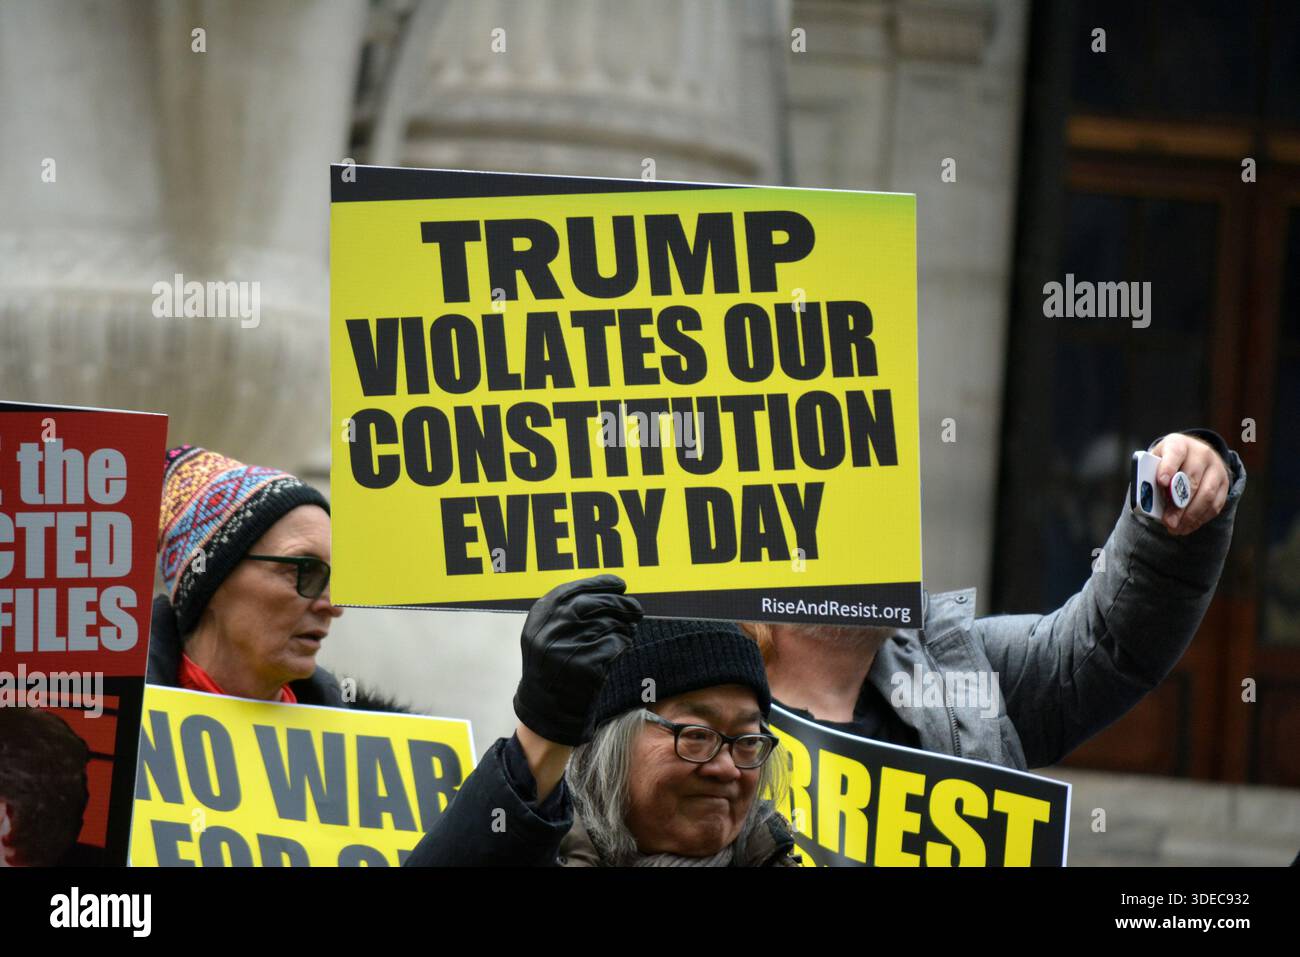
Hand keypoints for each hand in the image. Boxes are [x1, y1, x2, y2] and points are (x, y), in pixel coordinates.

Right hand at [513, 574, 641, 745]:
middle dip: (619, 602)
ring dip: (624, 625)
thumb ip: (568, 612)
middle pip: (592, 604)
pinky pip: (614, 645)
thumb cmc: (555, 667)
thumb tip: (611, 589)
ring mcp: (565, 649)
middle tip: (636, 608)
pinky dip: (623, 644)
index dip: (598, 584)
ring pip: (607, 624)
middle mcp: (548, 632)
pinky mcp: (585, 667)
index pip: (571, 590)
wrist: (548, 709)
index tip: (619, 584)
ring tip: (629, 629)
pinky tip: (622, 647)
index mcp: (538, 619)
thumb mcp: (548, 635)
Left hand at [1149, 433, 1230, 535]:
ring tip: (1176, 528)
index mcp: (1179, 444)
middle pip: (1192, 479)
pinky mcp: (1225, 483)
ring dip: (1191, 515)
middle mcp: (1201, 453)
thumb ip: (1150, 477)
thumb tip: (1147, 500)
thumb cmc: (1167, 463)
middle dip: (1179, 504)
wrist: (1191, 456)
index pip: (1175, 453)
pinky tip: (1187, 526)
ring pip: (1207, 494)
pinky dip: (1200, 518)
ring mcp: (1216, 468)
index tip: (1161, 482)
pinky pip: (1215, 504)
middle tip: (1168, 521)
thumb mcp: (1155, 462)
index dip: (1168, 467)